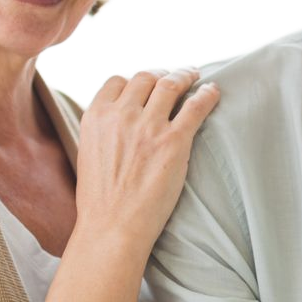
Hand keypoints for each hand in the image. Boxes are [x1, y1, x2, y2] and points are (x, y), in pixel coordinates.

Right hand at [74, 66, 219, 250]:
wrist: (112, 227)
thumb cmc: (100, 199)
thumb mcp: (88, 152)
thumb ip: (103, 129)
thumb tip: (118, 119)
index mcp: (96, 116)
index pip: (118, 81)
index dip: (135, 79)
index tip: (147, 82)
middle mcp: (121, 115)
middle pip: (146, 77)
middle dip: (162, 74)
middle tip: (174, 77)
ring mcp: (148, 126)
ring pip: (171, 84)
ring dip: (184, 76)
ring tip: (193, 77)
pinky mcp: (174, 141)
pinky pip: (196, 106)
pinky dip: (207, 94)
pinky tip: (213, 91)